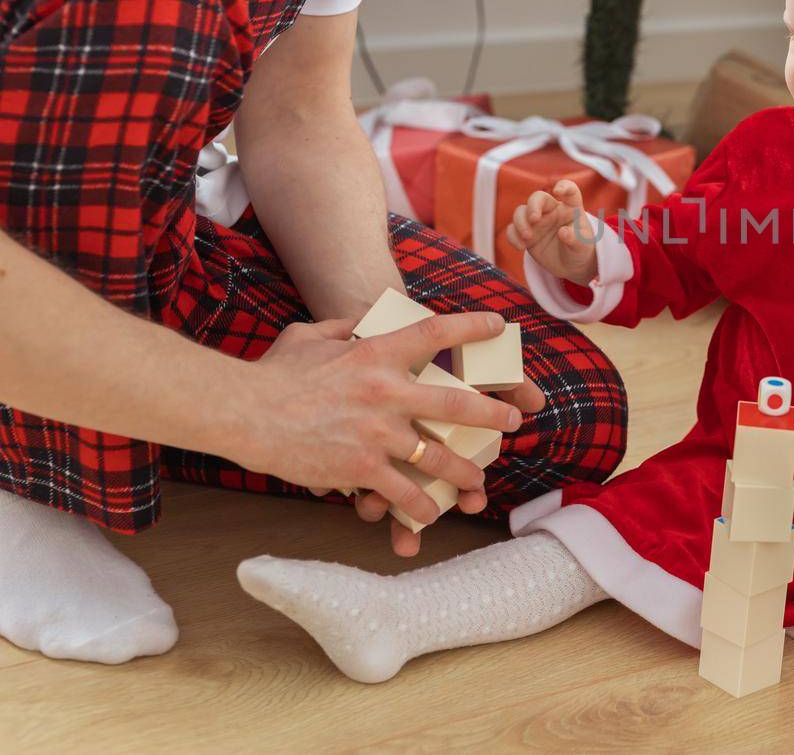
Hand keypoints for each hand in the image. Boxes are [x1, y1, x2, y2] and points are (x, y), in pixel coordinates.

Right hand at [232, 313, 536, 554]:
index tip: (497, 326)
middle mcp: (386, 391)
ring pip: (438, 457)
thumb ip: (345, 326)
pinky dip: (419, 507)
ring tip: (478, 481)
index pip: (436, 333)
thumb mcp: (310, 335)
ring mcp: (377, 432)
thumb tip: (366, 317)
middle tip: (513, 420)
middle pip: (457, 403)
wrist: (242, 412)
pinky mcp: (361, 468)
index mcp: (376, 353)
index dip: (472, 327)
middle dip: (492, 414)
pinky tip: (429, 514)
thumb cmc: (272, 373)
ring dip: (464, 472)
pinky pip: (403, 491)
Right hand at [507, 180, 598, 285]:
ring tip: (528, 237)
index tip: (558, 191)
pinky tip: (520, 247)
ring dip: (520, 222)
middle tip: (534, 219)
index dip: (564, 186)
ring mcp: (537, 221)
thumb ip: (575, 238)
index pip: (569, 191)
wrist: (570, 266)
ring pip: (521, 211)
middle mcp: (551, 210)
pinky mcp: (525, 234)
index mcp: (570, 208)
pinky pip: (512, 230)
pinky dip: (513, 236)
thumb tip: (563, 232)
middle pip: (537, 198)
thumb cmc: (580, 249)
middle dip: (533, 206)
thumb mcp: (583, 246)